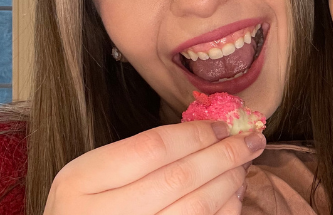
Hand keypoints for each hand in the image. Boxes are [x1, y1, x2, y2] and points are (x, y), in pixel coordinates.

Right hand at [43, 121, 265, 214]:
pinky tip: (233, 194)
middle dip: (224, 155)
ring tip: (243, 165)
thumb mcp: (92, 176)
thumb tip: (208, 132)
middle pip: (179, 178)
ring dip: (229, 182)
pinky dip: (225, 210)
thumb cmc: (88, 207)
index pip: (152, 148)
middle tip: (251, 140)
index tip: (222, 126)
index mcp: (81, 182)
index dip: (195, 134)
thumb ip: (137, 155)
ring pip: (196, 208)